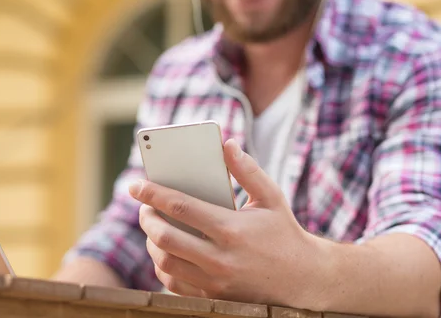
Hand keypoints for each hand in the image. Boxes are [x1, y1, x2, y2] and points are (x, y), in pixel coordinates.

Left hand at [129, 139, 325, 307]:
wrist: (304, 279)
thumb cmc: (284, 233)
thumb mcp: (271, 197)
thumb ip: (247, 170)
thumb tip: (227, 144)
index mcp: (232, 228)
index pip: (181, 207)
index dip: (154, 193)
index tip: (135, 185)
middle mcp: (220, 258)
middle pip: (165, 238)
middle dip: (146, 219)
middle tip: (143, 208)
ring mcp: (215, 281)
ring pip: (165, 263)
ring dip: (151, 243)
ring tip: (153, 227)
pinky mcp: (213, 296)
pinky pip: (174, 284)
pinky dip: (162, 267)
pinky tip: (164, 252)